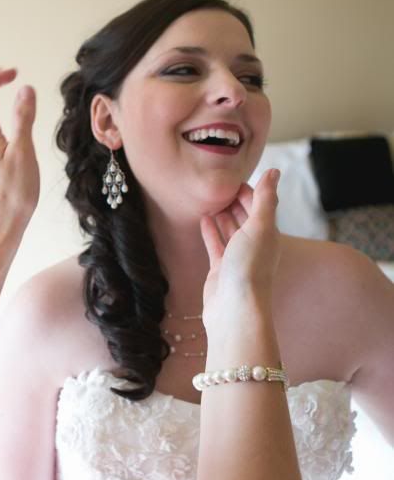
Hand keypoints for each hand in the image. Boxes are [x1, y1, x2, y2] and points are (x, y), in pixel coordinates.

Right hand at [199, 168, 280, 330]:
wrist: (235, 309)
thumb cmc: (249, 268)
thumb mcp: (260, 227)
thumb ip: (265, 199)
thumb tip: (275, 171)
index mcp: (267, 234)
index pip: (259, 205)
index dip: (248, 191)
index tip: (232, 178)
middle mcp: (254, 245)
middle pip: (245, 217)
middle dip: (234, 201)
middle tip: (218, 185)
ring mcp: (237, 258)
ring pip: (230, 230)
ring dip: (222, 214)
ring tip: (209, 199)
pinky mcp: (221, 269)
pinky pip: (216, 244)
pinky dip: (211, 231)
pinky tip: (203, 219)